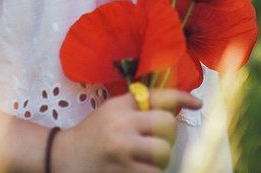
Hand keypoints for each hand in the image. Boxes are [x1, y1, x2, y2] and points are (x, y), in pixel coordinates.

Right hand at [51, 88, 201, 172]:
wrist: (63, 157)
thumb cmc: (93, 134)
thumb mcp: (112, 111)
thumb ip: (137, 107)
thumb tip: (174, 108)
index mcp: (121, 105)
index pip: (159, 96)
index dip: (182, 98)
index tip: (197, 103)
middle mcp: (122, 124)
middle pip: (167, 124)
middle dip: (169, 135)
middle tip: (159, 141)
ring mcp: (122, 149)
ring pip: (162, 151)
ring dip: (161, 158)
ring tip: (150, 159)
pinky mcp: (121, 171)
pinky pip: (152, 172)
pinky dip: (152, 172)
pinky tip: (141, 169)